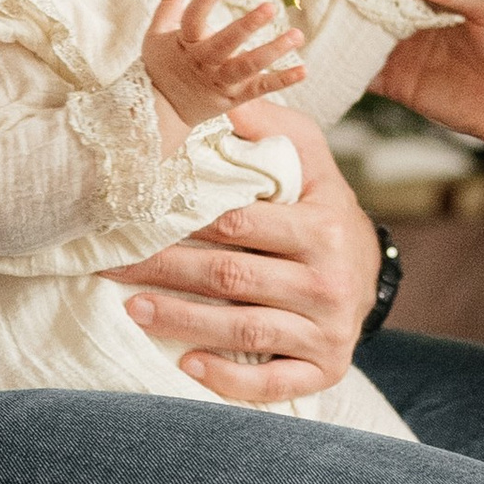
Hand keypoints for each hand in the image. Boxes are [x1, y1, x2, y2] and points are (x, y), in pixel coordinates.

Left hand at [106, 113, 378, 400]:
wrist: (369, 271)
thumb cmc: (322, 207)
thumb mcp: (310, 158)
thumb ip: (271, 126)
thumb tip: (225, 100)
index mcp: (322, 227)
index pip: (241, 224)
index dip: (184, 221)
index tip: (136, 218)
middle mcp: (329, 282)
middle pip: (233, 277)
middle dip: (167, 271)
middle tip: (114, 266)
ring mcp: (327, 331)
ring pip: (244, 331)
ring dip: (184, 321)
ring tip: (134, 309)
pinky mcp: (323, 369)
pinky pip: (272, 382)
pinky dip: (228, 379)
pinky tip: (186, 366)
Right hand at [141, 0, 303, 133]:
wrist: (163, 112)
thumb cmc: (161, 66)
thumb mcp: (156, 34)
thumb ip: (170, 3)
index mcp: (184, 44)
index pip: (193, 19)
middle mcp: (203, 63)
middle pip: (226, 44)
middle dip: (248, 26)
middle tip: (270, 7)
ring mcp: (221, 82)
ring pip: (248, 67)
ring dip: (273, 51)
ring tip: (297, 35)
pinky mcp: (235, 97)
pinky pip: (261, 89)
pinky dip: (283, 80)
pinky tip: (303, 70)